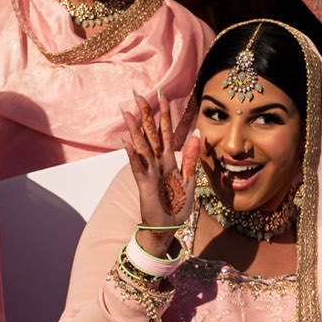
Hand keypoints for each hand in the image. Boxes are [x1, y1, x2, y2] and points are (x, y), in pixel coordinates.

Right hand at [120, 91, 201, 257]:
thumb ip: (191, 157)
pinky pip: (138, 168)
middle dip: (144, 114)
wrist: (168, 228)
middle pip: (150, 134)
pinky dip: (132, 156)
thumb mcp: (190, 179)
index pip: (166, 131)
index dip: (164, 113)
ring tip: (126, 112)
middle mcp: (157, 163)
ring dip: (134, 129)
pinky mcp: (144, 185)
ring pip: (141, 147)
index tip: (161, 93)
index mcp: (169, 160)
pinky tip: (126, 143)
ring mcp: (149, 173)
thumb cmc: (177, 206)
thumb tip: (196, 133)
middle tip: (136, 93)